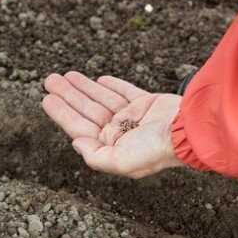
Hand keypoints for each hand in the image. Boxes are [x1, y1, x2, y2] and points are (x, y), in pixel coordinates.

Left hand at [42, 72, 184, 178]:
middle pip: (87, 110)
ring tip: (65, 75)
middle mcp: (120, 133)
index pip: (79, 127)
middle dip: (68, 95)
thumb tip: (76, 142)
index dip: (62, 113)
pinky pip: (124, 92)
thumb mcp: (121, 162)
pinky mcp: (148, 103)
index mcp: (111, 147)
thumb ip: (95, 156)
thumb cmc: (156, 150)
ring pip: (101, 99)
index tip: (47, 99)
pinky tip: (98, 79)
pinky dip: (111, 85)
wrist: (191, 131)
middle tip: (50, 80)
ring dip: (83, 87)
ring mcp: (134, 118)